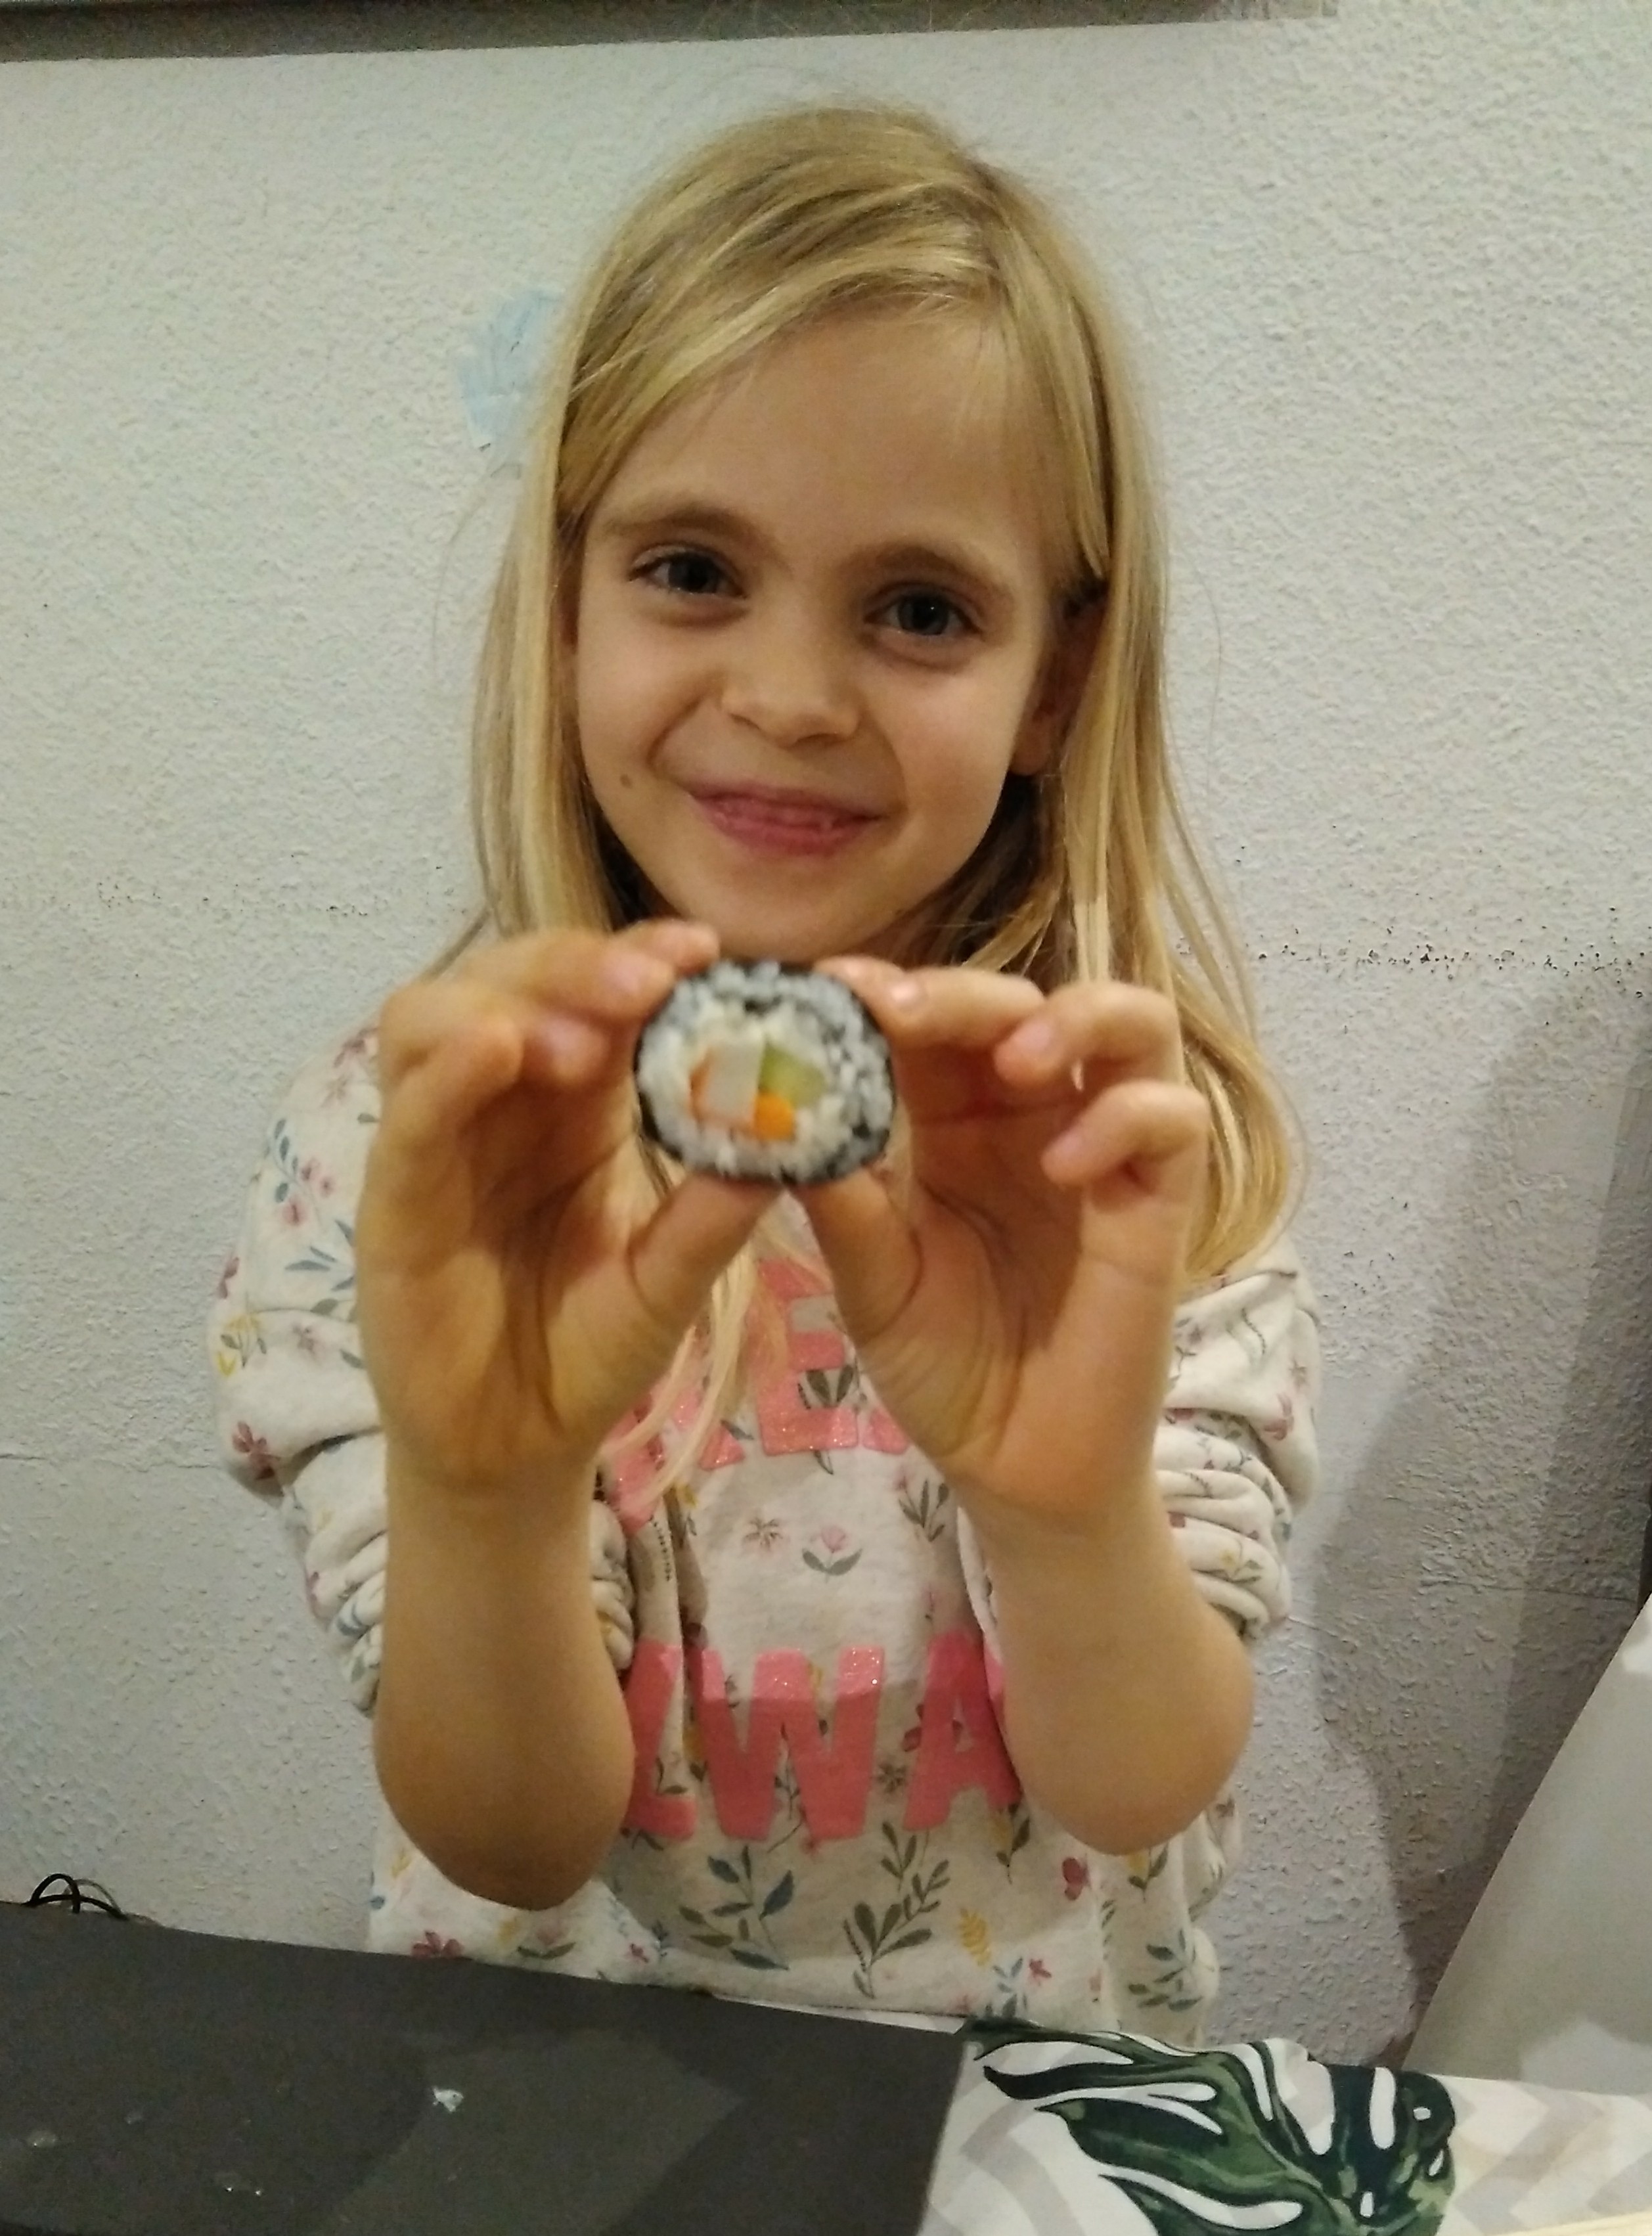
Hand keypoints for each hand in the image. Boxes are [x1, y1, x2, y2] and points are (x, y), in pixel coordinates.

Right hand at [356, 921, 774, 1507]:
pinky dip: (445, 1071)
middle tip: (654, 981)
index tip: (705, 951)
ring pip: (437, 1016)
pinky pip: (407, 1114)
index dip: (643, 959)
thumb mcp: (667, 1283)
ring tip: (586, 1038)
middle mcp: (503, 1100)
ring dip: (510, 1004)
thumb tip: (791, 1141)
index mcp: (578, 1102)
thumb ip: (712, 1217)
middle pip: (514, 979)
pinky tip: (495, 1050)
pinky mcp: (392, 1197)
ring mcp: (439, 1139)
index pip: (597, 996)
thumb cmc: (586, 1349)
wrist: (516, 1448)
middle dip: (582, 965)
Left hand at [799, 961, 1207, 1538]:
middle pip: (1023, 999)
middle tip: (902, 1012)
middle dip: (964, 992)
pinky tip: (1065, 1164)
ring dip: (1077, 1016)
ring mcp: (1106, 1151)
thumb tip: (783, 1119)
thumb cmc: (945, 1369)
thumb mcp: (875, 1285)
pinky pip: (1173, 1121)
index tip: (827, 989)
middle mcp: (1033, 1117)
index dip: (886, 991)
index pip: (932, 1021)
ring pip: (1135, 1024)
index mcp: (954, 1120)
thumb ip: (843, 1206)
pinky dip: (1126, 1119)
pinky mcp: (1161, 1203)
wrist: (1016, 1467)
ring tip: (1017, 1058)